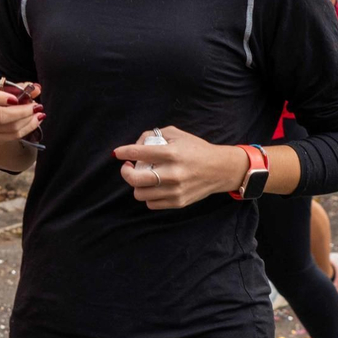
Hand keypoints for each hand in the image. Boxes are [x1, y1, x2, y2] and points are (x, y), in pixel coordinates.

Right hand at [0, 82, 42, 144]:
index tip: (16, 99)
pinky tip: (35, 121)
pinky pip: (12, 135)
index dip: (0, 98)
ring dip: (28, 120)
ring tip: (38, 113)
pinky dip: (27, 128)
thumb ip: (22, 88)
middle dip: (21, 111)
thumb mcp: (9, 89)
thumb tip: (37, 88)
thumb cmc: (2, 97)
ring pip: (9, 127)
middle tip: (36, 106)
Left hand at [114, 126, 248, 209]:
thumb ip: (154, 135)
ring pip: (140, 194)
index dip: (124, 152)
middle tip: (128, 167)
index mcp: (172, 154)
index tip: (117, 153)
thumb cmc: (196, 149)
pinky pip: (151, 203)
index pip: (139, 154)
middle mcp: (172, 174)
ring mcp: (175, 190)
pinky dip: (149, 195)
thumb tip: (136, 145)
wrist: (220, 169)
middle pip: (135, 180)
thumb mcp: (177, 134)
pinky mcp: (178, 202)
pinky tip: (154, 187)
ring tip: (143, 177)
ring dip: (137, 185)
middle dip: (125, 172)